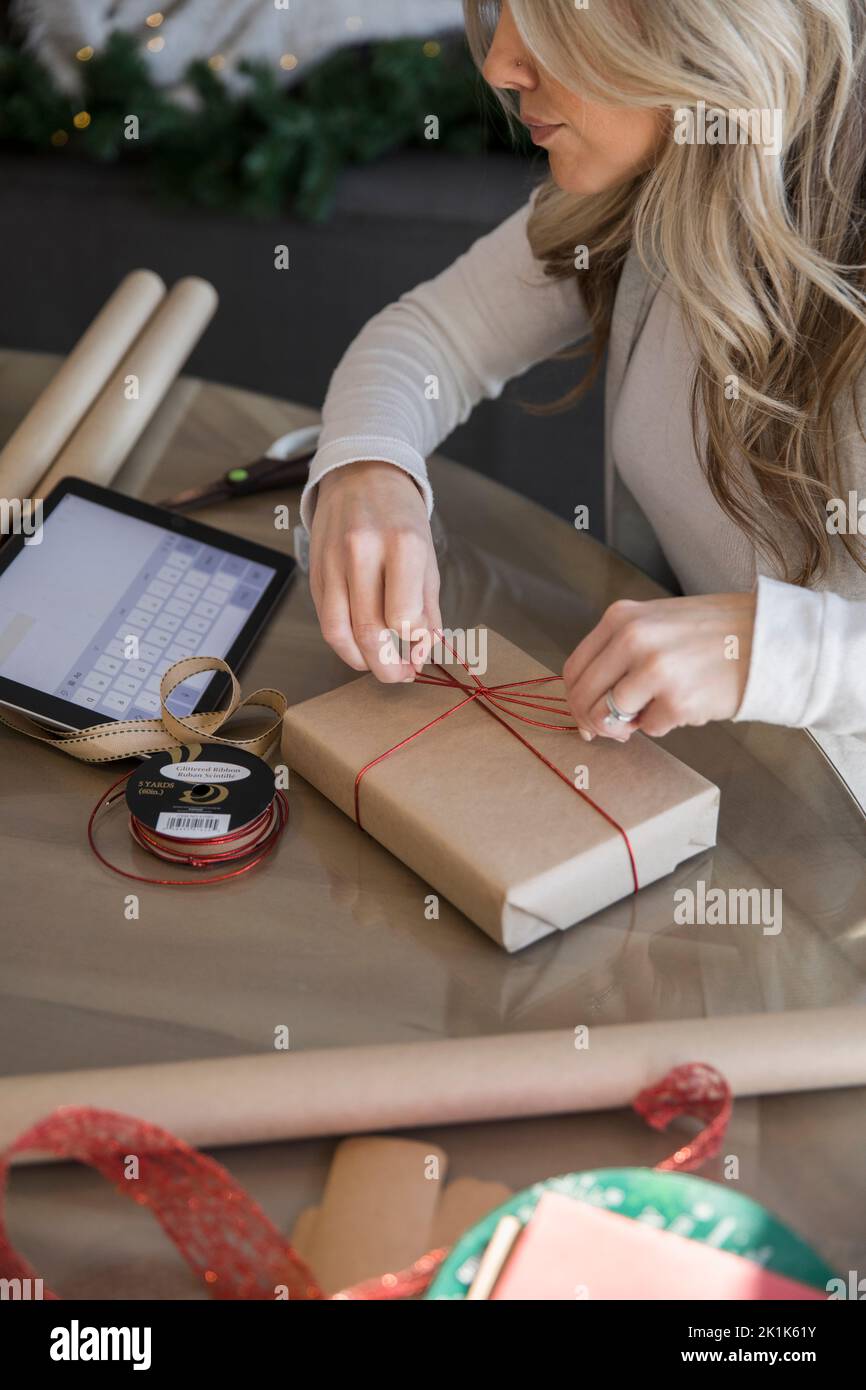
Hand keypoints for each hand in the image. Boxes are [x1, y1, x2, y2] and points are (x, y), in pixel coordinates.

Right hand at [309, 460, 441, 681]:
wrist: (362, 473)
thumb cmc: (400, 516)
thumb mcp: (427, 556)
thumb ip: (428, 607)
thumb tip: (425, 651)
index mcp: (402, 544)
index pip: (403, 617)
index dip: (415, 647)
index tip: (421, 655)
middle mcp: (362, 551)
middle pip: (369, 631)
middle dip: (387, 667)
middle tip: (399, 676)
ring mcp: (333, 560)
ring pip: (339, 632)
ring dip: (360, 661)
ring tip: (378, 666)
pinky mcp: (314, 569)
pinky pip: (325, 619)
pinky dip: (342, 642)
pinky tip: (358, 647)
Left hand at [562, 593, 756, 741]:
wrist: (770, 638)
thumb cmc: (714, 632)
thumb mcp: (657, 623)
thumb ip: (620, 653)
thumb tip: (590, 704)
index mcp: (621, 618)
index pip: (574, 669)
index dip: (575, 700)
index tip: (586, 716)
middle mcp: (632, 640)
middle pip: (584, 698)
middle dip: (593, 722)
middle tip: (613, 730)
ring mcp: (653, 670)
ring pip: (612, 717)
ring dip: (631, 724)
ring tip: (661, 707)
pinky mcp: (677, 700)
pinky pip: (652, 728)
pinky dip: (666, 724)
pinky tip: (691, 701)